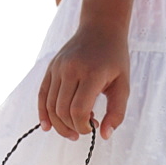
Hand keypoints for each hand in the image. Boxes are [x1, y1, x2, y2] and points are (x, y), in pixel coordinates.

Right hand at [38, 26, 129, 140]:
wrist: (100, 28)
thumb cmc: (114, 59)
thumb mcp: (123, 85)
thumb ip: (117, 112)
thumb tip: (104, 135)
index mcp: (91, 73)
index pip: (78, 110)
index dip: (83, 127)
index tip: (92, 128)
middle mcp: (71, 69)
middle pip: (62, 110)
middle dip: (72, 127)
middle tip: (84, 129)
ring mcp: (58, 67)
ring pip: (50, 106)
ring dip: (59, 124)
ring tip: (71, 130)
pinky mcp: (51, 68)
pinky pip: (42, 95)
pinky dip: (43, 113)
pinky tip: (47, 126)